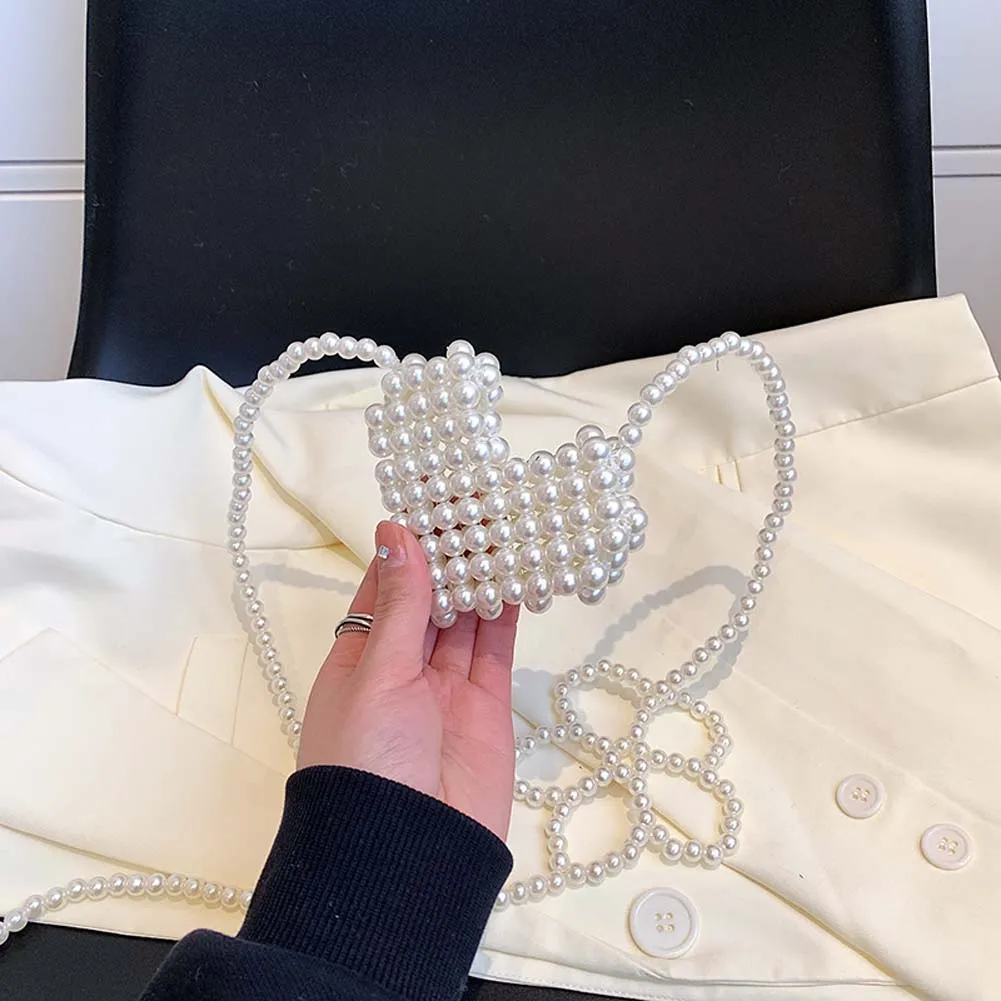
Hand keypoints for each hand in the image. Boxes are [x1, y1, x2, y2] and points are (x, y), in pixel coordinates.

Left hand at [298, 520, 519, 839]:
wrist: (409, 854)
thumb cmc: (368, 762)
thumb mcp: (377, 674)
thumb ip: (399, 605)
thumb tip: (395, 534)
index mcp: (357, 662)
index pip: (383, 592)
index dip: (404, 551)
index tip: (428, 506)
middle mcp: (400, 672)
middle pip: (428, 602)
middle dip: (448, 560)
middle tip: (476, 510)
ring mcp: (444, 689)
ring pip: (464, 621)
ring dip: (479, 580)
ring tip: (501, 531)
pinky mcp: (486, 706)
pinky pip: (495, 651)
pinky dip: (505, 615)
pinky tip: (515, 578)